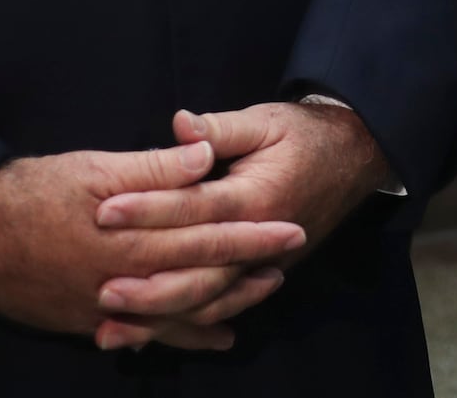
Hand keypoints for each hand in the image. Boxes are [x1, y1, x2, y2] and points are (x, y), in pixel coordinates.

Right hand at [0, 143, 305, 349]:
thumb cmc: (31, 190)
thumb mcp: (95, 167)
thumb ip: (155, 168)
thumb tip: (206, 155)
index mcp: (132, 239)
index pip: (207, 238)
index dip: (252, 236)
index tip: (290, 230)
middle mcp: (124, 282)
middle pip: (200, 283)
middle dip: (246, 275)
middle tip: (287, 267)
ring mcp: (104, 309)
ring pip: (175, 317)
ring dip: (219, 309)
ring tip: (254, 302)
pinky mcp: (83, 322)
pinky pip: (140, 335)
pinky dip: (175, 337)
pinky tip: (200, 336)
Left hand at [90, 102, 392, 350]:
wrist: (356, 155)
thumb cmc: (305, 134)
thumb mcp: (264, 120)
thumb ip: (220, 127)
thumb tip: (180, 123)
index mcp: (255, 198)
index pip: (193, 208)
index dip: (147, 209)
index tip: (102, 211)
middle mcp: (259, 240)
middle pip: (199, 273)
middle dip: (148, 285)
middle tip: (100, 289)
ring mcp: (262, 264)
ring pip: (208, 301)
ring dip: (161, 317)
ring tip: (114, 327)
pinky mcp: (262, 274)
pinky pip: (222, 307)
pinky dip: (187, 326)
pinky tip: (152, 335)